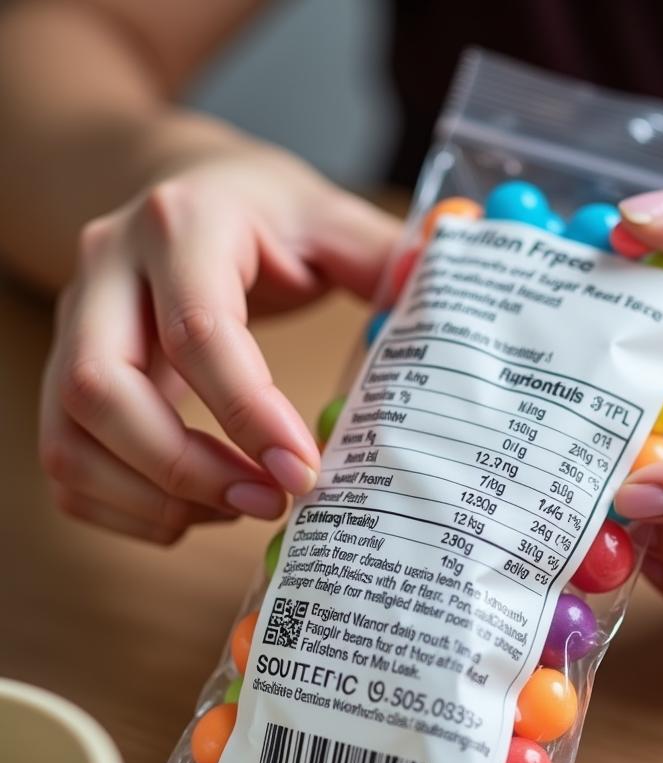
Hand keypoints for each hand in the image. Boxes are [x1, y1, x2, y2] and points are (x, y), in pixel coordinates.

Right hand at [40, 147, 399, 542]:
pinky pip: (64, 461)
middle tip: (268, 504)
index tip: (304, 472)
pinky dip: (122, 508)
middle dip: (186, 469)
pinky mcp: (64, 371)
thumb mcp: (325, 216)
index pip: (199, 329)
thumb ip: (379, 254)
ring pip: (70, 437)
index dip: (249, 413)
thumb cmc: (260, 213)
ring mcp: (74, 325)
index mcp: (184, 227)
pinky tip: (190, 511)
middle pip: (104, 389)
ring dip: (153, 497)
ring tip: (237, 510)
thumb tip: (436, 281)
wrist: (178, 188)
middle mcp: (108, 273)